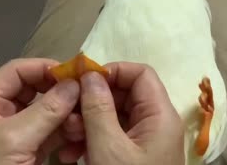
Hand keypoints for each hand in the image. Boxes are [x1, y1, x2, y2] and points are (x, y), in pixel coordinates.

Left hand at [0, 58, 81, 164]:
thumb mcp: (12, 139)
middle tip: (87, 95)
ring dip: (67, 114)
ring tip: (85, 120)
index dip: (45, 68)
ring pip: (46, 112)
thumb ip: (45, 110)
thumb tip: (75, 84)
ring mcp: (14, 133)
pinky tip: (81, 133)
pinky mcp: (27, 151)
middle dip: (60, 93)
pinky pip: (50, 133)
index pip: (16, 72)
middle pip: (34, 90)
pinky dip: (66, 132)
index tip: (75, 73)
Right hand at [59, 62, 184, 164]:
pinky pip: (112, 136)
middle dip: (93, 101)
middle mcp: (155, 123)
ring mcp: (144, 141)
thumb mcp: (108, 147)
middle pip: (124, 94)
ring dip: (87, 122)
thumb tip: (90, 75)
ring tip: (67, 137)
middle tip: (68, 113)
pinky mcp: (133, 156)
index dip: (112, 71)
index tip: (84, 80)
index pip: (141, 74)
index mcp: (159, 115)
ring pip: (114, 116)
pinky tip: (71, 153)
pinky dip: (91, 139)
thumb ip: (98, 108)